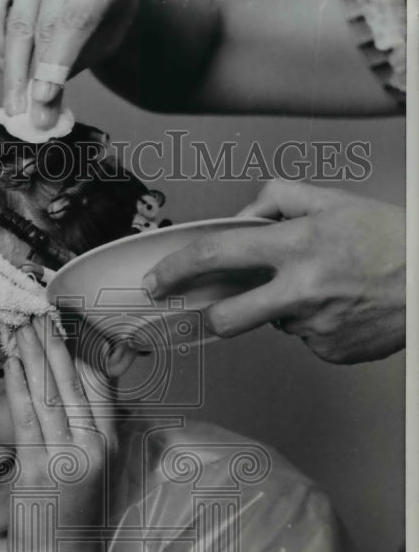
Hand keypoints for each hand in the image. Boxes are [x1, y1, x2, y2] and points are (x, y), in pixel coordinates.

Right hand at [0, 0, 137, 128]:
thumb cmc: (102, 9)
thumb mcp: (103, 38)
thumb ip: (75, 66)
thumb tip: (43, 108)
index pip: (74, 22)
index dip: (55, 61)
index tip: (41, 96)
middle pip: (38, 26)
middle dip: (28, 76)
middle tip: (22, 112)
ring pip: (13, 22)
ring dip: (10, 68)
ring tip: (14, 100)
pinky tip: (4, 68)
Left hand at [4, 316, 114, 551]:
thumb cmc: (69, 519)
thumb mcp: (90, 471)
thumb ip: (88, 431)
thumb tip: (82, 395)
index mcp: (107, 444)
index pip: (96, 384)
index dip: (78, 349)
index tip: (61, 321)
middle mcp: (93, 446)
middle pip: (73, 380)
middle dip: (53, 341)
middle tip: (37, 307)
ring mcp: (67, 457)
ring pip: (50, 392)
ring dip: (33, 353)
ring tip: (20, 321)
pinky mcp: (40, 469)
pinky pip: (27, 416)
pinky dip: (19, 383)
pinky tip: (11, 358)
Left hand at [143, 180, 405, 363]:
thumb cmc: (392, 240)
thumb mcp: (335, 201)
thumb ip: (279, 200)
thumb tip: (242, 218)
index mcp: (298, 245)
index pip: (217, 255)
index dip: (177, 270)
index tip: (158, 281)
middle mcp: (301, 290)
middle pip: (227, 318)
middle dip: (216, 314)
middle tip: (224, 305)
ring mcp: (314, 326)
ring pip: (273, 323)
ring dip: (285, 308)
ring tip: (328, 288)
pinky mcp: (328, 351)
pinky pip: (304, 339)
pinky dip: (314, 323)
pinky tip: (342, 307)